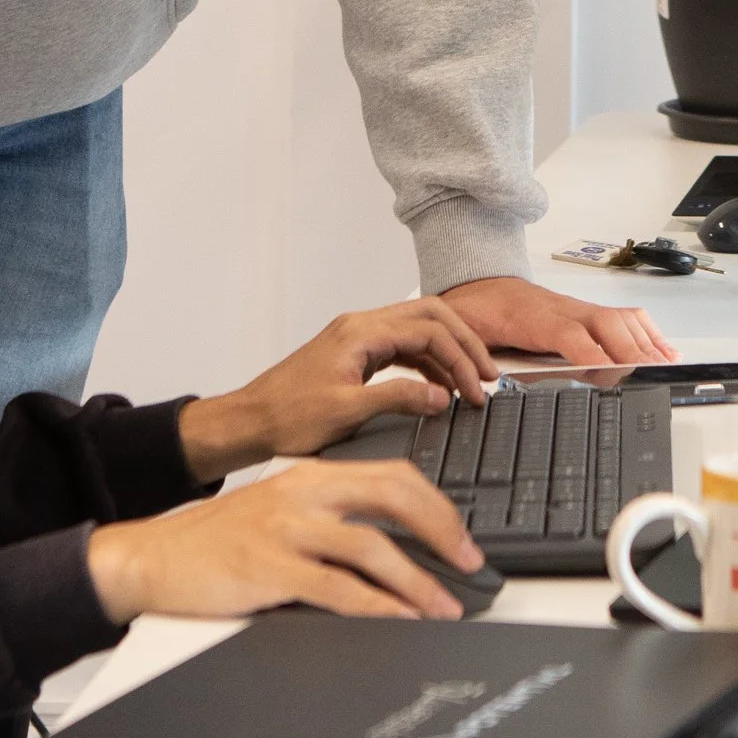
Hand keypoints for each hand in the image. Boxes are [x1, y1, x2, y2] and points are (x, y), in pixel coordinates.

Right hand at [87, 459, 483, 626]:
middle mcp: (302, 492)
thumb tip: (394, 550)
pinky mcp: (270, 568)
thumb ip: (330, 519)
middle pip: (393, 495)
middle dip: (441, 530)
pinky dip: (379, 608)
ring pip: (373, 548)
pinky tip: (400, 621)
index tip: (460, 537)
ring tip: (445, 607)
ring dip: (419, 582)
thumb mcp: (277, 513)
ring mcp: (286, 528)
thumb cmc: (215, 542)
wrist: (152, 557)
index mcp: (309, 475)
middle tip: (470, 562)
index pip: (391, 474)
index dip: (436, 505)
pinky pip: (339, 589)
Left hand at [177, 298, 495, 481]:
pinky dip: (426, 363)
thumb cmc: (287, 417)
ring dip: (447, 354)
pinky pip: (401, 348)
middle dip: (463, 343)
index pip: (429, 328)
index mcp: (359, 333)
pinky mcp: (354, 356)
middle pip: (429, 316)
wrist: (250, 421)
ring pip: (416, 330)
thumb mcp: (346, 412)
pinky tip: (438, 388)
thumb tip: (440, 396)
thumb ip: (397, 398)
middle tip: (488, 375)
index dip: (460, 357)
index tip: (477, 389)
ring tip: (470, 386)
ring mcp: (357, 339)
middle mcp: (359, 327)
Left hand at [441, 275, 676, 365]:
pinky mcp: (585, 312)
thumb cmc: (475, 315)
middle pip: (604, 324)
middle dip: (630, 350)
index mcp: (528, 318)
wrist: (478, 288)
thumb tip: (488, 386)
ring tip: (666, 368)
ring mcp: (576, 308)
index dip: (592, 354)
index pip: (567, 335)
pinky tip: (662, 350)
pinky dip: (646, 333)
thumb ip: (480, 362)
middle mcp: (560, 310)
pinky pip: (622, 317)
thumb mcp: (468, 339)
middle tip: (650, 376)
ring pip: (618, 319)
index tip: (611, 375)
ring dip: (644, 343)